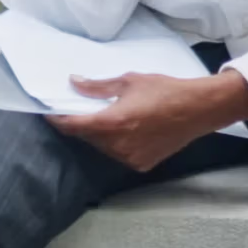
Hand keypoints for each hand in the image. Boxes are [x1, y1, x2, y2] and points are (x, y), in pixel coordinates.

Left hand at [45, 69, 247, 172]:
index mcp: (111, 123)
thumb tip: (73, 82)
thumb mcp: (127, 82)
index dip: (58, 120)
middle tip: (81, 109)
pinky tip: (126, 130)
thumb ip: (97, 86)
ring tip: (109, 118)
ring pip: (102, 147)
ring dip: (99, 135)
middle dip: (81, 124)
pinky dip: (116, 144)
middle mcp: (117, 145)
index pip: (73, 126)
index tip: (48, 113)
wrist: (198, 109)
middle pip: (87, 137)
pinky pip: (119, 154)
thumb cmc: (164, 91)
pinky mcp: (142, 165)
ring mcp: (130, 158)